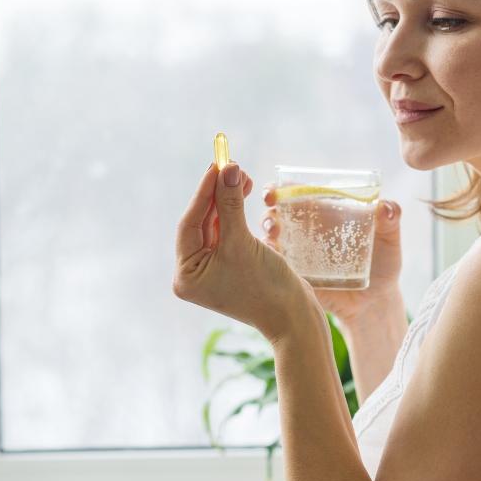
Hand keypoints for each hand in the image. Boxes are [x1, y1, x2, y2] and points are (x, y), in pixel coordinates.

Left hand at [173, 162, 319, 343]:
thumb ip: (231, 204)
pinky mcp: (231, 264)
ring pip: (216, 223)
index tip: (216, 164)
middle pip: (201, 222)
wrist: (294, 317)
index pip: (189, 224)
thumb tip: (228, 168)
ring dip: (228, 198)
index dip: (203, 191)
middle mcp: (194, 272)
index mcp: (185, 276)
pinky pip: (228, 231)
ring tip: (242, 175)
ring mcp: (212, 269)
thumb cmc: (265, 287)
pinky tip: (243, 190)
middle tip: (230, 163)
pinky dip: (235, 212)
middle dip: (217, 192)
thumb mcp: (243, 242)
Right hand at [259, 184, 403, 324]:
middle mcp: (307, 230)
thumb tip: (386, 208)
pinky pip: (274, 264)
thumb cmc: (383, 265)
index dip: (284, 186)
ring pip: (272, 234)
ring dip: (267, 227)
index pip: (300, 192)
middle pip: (278, 208)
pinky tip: (272, 256)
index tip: (279, 186)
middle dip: (269, 202)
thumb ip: (391, 221)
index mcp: (326, 213)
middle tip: (271, 203)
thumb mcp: (389, 241)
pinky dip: (268, 257)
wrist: (375, 303)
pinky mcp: (295, 275)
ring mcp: (298, 252)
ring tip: (273, 232)